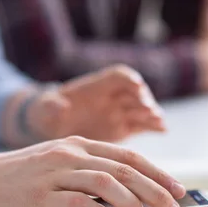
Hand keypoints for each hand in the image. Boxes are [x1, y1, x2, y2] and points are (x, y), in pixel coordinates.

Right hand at [0, 136, 185, 206]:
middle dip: (156, 190)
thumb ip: (88, 170)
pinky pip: (76, 203)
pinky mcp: (39, 197)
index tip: (177, 189)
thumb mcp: (56, 161)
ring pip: (105, 182)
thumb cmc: (21, 175)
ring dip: (132, 202)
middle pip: (124, 170)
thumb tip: (127, 193)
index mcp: (77, 145)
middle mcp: (69, 155)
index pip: (127, 157)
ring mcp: (54, 175)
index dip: (157, 172)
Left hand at [19, 65, 165, 143]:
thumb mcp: (44, 109)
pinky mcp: (124, 128)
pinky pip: (143, 125)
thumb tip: (60, 106)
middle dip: (142, 99)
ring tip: (157, 121)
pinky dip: (154, 126)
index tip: (137, 87)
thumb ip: (51, 106)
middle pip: (135, 92)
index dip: (129, 79)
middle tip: (147, 109)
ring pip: (142, 108)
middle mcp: (111, 97)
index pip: (118, 76)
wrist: (52, 128)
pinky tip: (163, 130)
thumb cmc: (47, 113)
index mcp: (95, 86)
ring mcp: (119, 112)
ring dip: (151, 113)